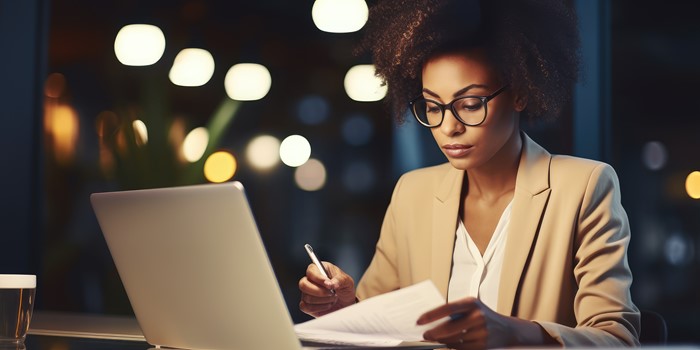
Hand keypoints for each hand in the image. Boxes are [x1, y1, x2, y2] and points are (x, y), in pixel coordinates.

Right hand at [298, 262, 355, 316]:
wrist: (346, 302)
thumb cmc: (344, 288)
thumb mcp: (347, 281)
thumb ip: (339, 280)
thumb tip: (330, 283)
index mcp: (318, 270)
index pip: (311, 271)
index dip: (318, 278)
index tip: (328, 284)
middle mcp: (310, 281)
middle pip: (303, 284)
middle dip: (319, 291)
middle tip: (332, 293)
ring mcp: (307, 293)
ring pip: (307, 297)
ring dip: (323, 300)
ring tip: (333, 298)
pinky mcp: (307, 305)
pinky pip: (305, 307)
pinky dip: (319, 308)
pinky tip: (327, 305)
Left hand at [417, 297, 548, 348]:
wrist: (507, 329)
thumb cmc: (483, 315)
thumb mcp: (471, 306)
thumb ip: (454, 311)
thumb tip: (430, 321)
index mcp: (471, 303)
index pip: (447, 308)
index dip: (431, 315)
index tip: (419, 321)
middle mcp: (477, 316)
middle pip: (449, 328)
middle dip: (433, 333)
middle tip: (424, 335)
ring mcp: (481, 332)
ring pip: (453, 340)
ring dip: (441, 341)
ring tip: (435, 339)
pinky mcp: (483, 346)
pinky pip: (460, 348)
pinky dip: (452, 347)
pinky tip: (448, 343)